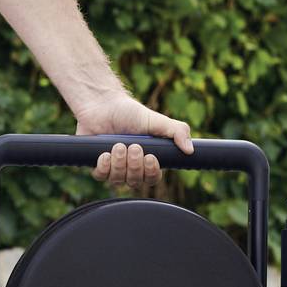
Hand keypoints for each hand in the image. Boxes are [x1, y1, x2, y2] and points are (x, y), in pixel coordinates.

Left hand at [69, 90, 192, 197]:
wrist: (102, 104)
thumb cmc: (129, 112)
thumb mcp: (156, 120)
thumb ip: (177, 131)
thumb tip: (190, 150)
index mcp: (146, 159)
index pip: (152, 178)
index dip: (151, 172)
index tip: (150, 157)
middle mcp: (130, 167)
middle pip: (135, 182)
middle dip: (135, 165)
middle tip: (133, 146)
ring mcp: (112, 167)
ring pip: (118, 181)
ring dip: (119, 164)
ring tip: (119, 145)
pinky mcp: (96, 165)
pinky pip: (100, 177)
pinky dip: (104, 166)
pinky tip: (104, 153)